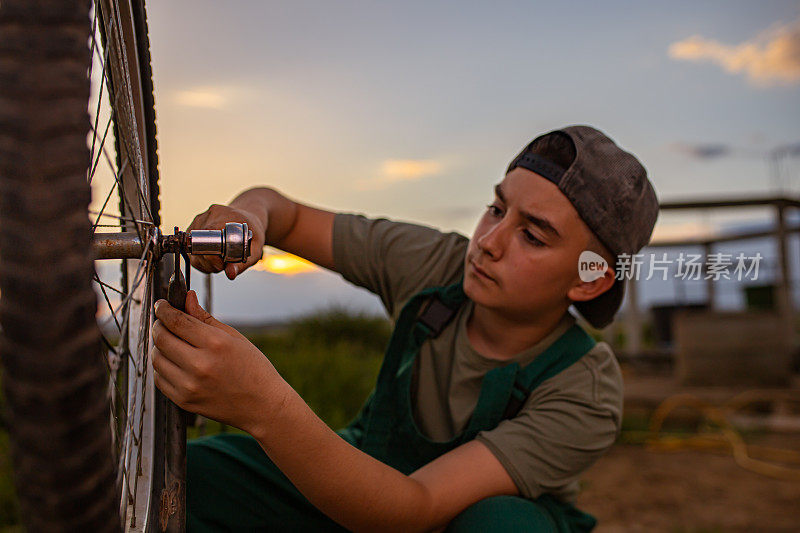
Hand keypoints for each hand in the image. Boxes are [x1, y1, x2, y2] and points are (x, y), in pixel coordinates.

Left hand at [152, 290, 287, 433]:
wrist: (262, 405)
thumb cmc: (253, 368)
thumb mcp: (234, 337)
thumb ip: (205, 318)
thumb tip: (186, 298)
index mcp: (215, 344)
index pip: (176, 321)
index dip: (164, 309)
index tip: (161, 305)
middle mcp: (200, 365)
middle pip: (162, 338)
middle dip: (159, 325)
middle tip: (163, 322)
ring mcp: (190, 385)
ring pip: (157, 358)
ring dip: (159, 347)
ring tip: (171, 342)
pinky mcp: (184, 401)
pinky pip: (160, 379)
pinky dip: (163, 367)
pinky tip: (175, 362)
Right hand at [187, 203, 265, 279]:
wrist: (249, 218)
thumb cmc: (253, 233)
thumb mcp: (255, 249)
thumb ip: (243, 263)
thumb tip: (230, 275)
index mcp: (223, 215)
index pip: (207, 238)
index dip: (211, 257)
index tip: (222, 265)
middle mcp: (207, 215)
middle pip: (197, 245)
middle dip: (208, 262)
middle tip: (222, 265)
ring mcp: (198, 220)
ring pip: (191, 249)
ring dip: (203, 261)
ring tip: (219, 261)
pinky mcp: (193, 227)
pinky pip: (189, 248)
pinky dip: (199, 259)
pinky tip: (212, 259)